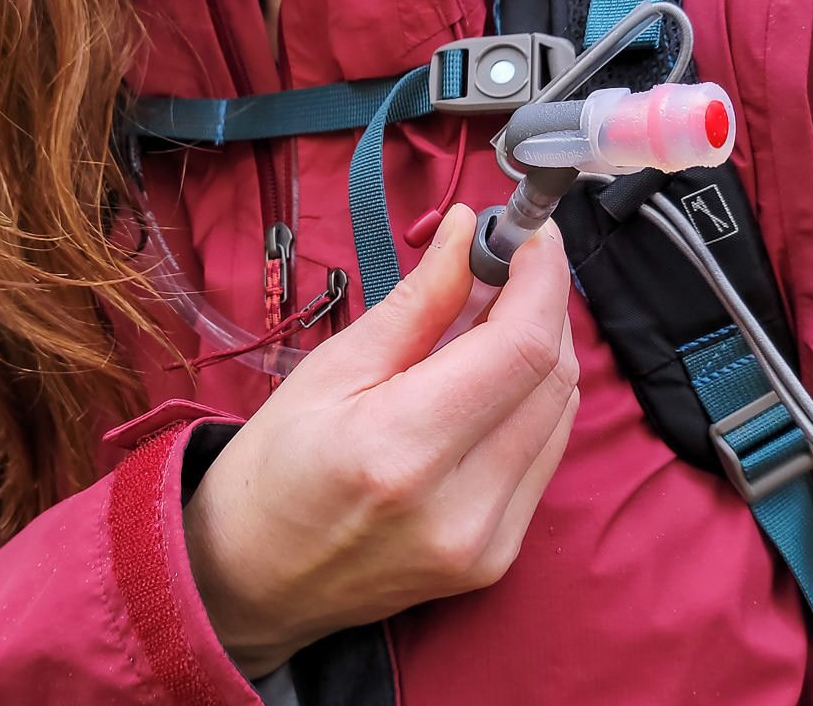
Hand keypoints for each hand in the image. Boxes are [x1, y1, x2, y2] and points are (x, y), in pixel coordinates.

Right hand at [183, 204, 579, 676]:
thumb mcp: (330, 370)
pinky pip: (545, 456)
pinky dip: (532, 402)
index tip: (535, 232)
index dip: (543, 279)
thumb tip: (465, 232)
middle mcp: (459, 504)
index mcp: (402, 447)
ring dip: (542, 350)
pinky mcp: (497, 558)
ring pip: (561, 414)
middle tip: (510, 262)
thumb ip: (416, 303)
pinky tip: (493, 379)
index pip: (520, 347)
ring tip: (494, 315)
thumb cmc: (273, 468)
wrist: (251, 581)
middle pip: (552, 377)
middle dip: (543, 304)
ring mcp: (486, 541)